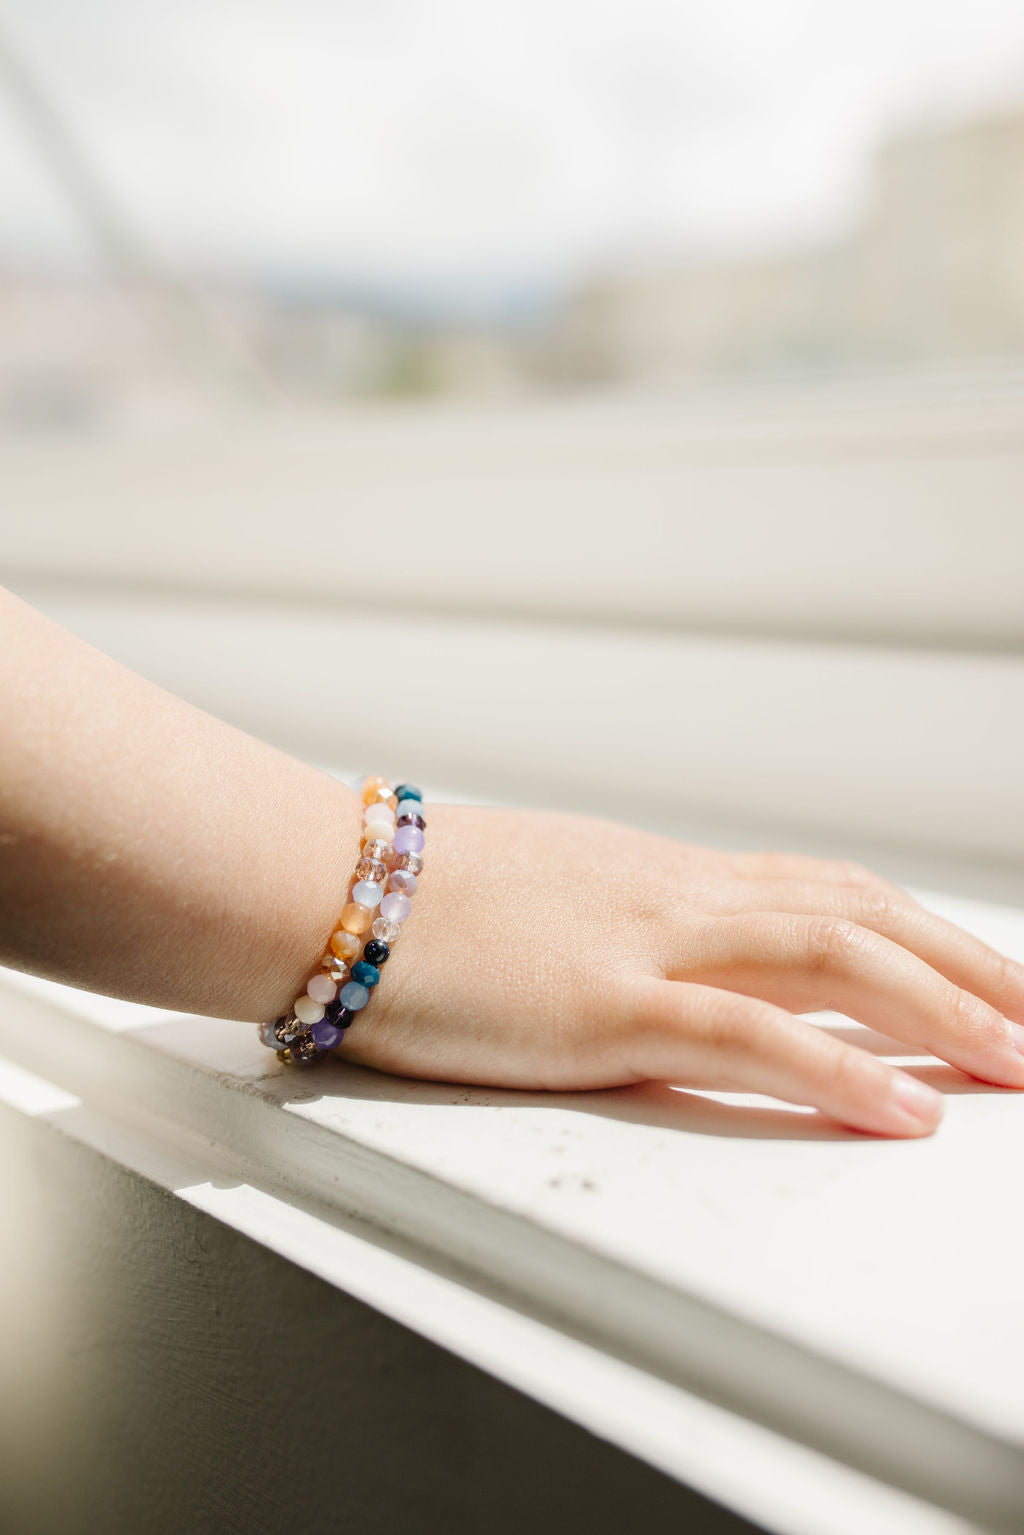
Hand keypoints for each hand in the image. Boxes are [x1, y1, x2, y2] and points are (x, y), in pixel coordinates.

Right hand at [338, 803, 1023, 1136]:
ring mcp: (647, 942)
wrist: (324, 881)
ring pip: (836, 960)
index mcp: (664, 874)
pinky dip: (840, 1072)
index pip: (828, 890)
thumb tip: (665, 959)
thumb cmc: (415, 898)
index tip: (983, 968)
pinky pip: (748, 1033)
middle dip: (969, 968)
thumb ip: (617, 925)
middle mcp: (677, 894)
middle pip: (862, 916)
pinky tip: (906, 1110)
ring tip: (1023, 1061)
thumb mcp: (545, 899)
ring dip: (946, 1010)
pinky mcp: (604, 1004)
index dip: (923, 930)